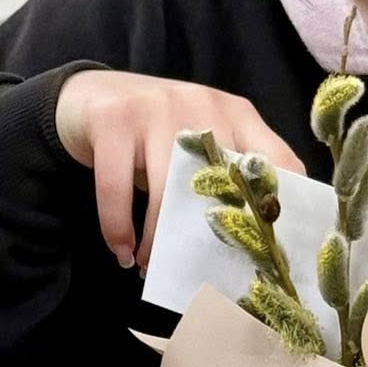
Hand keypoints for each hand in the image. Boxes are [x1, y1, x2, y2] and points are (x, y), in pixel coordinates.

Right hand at [54, 72, 304, 269]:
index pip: (277, 160)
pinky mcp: (112, 120)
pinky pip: (116, 189)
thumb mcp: (197, 145)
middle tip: (198, 273)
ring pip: (166, 191)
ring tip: (151, 265)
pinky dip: (118, 229)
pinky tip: (122, 251)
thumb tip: (243, 244)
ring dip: (158, 240)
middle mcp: (201, 106)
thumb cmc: (152, 132)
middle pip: (219, 184)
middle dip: (208, 237)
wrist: (87, 93)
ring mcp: (155, 108)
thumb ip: (224, 176)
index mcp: (236, 114)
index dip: (280, 208)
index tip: (268, 253)